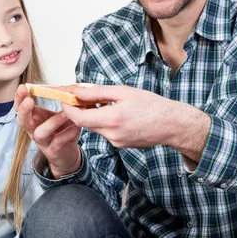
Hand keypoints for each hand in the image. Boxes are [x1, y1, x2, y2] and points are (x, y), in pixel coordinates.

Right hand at [15, 84, 81, 177]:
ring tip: (65, 113)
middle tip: (29, 101)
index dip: (19, 98)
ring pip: (40, 133)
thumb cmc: (61, 130)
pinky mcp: (53, 151)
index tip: (23, 87)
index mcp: (34, 118)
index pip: (20, 108)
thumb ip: (62, 102)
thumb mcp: (60, 114)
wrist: (68, 153)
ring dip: (51, 122)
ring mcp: (42, 142)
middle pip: (22, 121)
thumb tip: (70, 88)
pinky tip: (75, 127)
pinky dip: (66, 134)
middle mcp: (34, 130)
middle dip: (24, 110)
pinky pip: (57, 142)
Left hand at [62, 84, 210, 160]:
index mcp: (113, 119)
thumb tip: (79, 92)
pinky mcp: (121, 145)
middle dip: (80, 110)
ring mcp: (116, 142)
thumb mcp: (124, 92)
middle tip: (80, 95)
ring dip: (92, 115)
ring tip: (100, 101)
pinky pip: (106, 132)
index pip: (79, 118)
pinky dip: (103, 121)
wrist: (171, 124)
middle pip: (86, 123)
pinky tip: (112, 111)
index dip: (69, 109)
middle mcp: (112, 135)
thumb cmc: (152, 105)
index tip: (65, 99)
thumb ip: (99, 92)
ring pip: (96, 128)